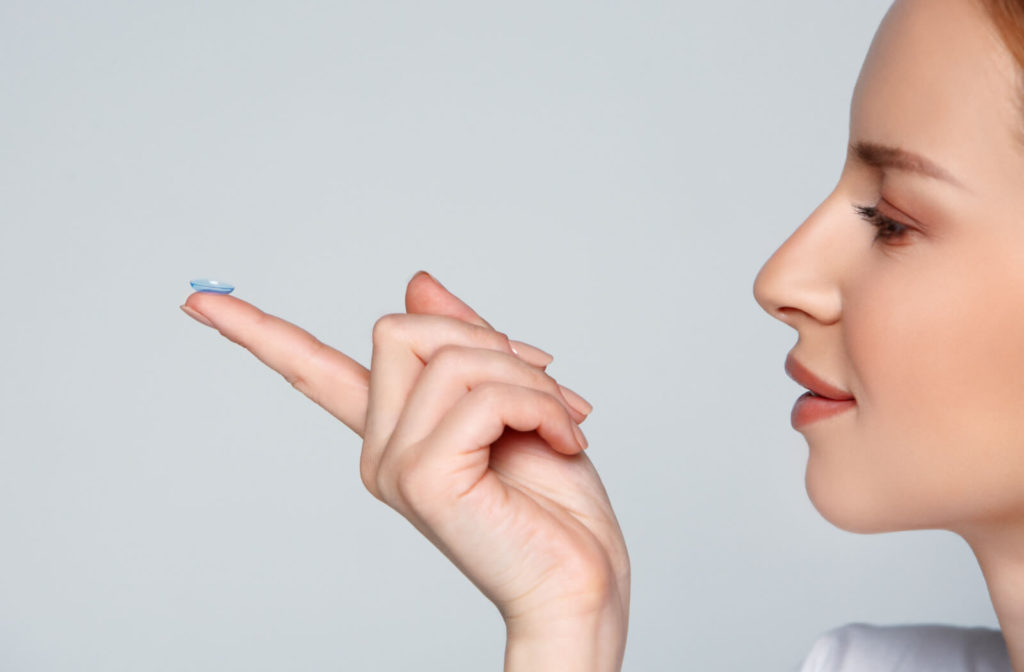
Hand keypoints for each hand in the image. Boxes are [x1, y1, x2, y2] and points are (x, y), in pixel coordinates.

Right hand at [180, 272, 629, 670]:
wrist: (583, 582)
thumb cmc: (556, 505)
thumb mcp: (515, 401)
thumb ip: (463, 343)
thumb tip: (417, 280)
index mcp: (397, 432)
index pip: (314, 372)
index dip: (256, 331)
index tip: (197, 299)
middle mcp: (382, 450)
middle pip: (400, 328)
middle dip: (489, 342)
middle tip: (547, 388)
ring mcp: (394, 466)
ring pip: (450, 357)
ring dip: (530, 380)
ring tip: (564, 423)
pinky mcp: (421, 480)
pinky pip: (480, 395)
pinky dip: (540, 406)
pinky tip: (564, 441)